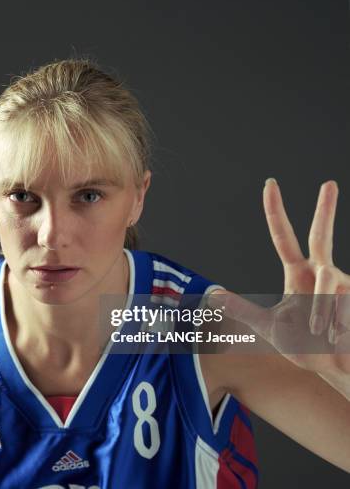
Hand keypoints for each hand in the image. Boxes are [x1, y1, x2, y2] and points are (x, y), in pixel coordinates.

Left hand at [209, 179, 349, 377]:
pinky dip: (335, 325)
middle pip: (320, 235)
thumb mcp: (268, 326)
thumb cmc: (306, 347)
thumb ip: (243, 309)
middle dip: (326, 209)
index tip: (270, 185)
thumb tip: (213, 295)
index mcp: (299, 275)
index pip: (284, 237)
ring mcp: (344, 284)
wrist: (335, 369)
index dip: (276, 211)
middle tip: (328, 182)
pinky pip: (342, 304)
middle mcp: (322, 273)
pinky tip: (339, 335)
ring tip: (321, 333)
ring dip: (319, 315)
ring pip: (328, 284)